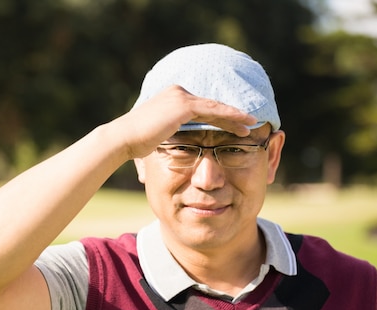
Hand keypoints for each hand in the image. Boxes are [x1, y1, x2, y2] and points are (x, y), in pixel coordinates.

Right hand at [108, 85, 257, 158]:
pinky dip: (231, 117)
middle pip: (211, 105)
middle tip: (250, 123)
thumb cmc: (134, 144)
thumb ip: (168, 136)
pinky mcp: (183, 105)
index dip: (219, 117)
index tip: (233, 126)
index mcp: (171, 98)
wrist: (123, 139)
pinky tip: (244, 125)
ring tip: (253, 123)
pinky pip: (213, 111)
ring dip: (236, 116)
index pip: (201, 108)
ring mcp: (181, 97)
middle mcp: (177, 92)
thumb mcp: (156, 137)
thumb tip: (172, 150)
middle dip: (231, 115)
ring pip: (215, 107)